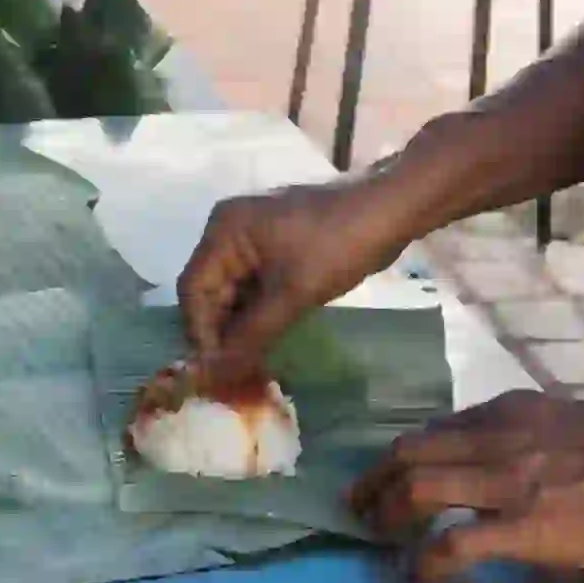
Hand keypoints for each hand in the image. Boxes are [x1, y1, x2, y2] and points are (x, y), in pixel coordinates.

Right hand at [177, 179, 407, 358]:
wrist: (391, 209)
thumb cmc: (337, 245)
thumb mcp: (292, 294)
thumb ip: (251, 335)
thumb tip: (214, 373)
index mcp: (223, 232)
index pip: (192, 289)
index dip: (199, 332)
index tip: (214, 370)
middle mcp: (228, 231)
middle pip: (209, 291)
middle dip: (219, 332)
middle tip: (231, 372)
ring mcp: (251, 239)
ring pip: (232, 292)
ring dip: (238, 326)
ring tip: (247, 363)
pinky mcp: (273, 248)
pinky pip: (253, 285)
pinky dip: (256, 313)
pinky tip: (264, 340)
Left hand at [348, 390, 583, 579]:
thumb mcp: (561, 421)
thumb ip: (517, 431)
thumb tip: (484, 452)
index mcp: (505, 412)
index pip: (435, 429)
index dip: (404, 455)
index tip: (390, 473)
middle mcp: (494, 439)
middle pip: (408, 451)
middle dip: (374, 478)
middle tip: (360, 502)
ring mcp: (504, 482)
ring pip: (416, 486)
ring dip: (386, 512)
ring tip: (378, 532)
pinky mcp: (521, 526)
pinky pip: (454, 542)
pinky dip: (426, 559)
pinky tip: (419, 572)